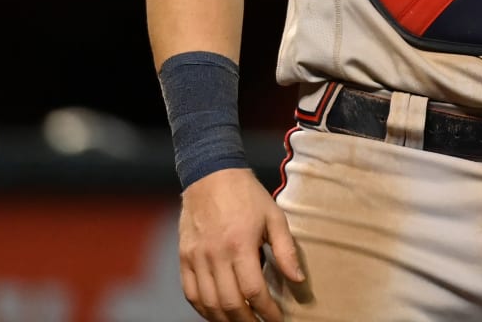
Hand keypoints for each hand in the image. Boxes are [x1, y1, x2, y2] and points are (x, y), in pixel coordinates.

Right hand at [177, 167, 303, 321]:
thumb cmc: (246, 195)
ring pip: (209, 303)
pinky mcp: (184, 257)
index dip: (267, 311)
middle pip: (230, 303)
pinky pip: (190, 294)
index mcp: (240, 244)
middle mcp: (215, 254)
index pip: (254, 290)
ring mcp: (196, 257)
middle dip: (248, 321)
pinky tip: (217, 314)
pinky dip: (203, 310)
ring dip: (226, 320)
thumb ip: (286, 250)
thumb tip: (298, 280)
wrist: (211, 175)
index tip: (277, 319)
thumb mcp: (274, 216)